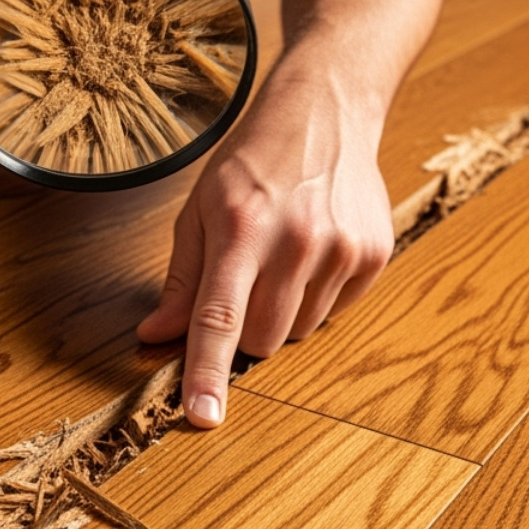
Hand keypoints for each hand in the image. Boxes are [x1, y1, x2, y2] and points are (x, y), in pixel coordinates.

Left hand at [136, 98, 393, 427]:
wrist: (325, 112)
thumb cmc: (252, 163)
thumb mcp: (199, 210)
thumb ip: (180, 279)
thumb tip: (155, 336)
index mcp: (241, 229)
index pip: (219, 317)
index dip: (208, 371)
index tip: (203, 415)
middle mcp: (296, 241)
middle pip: (261, 340)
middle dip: (242, 330)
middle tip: (243, 282)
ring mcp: (341, 249)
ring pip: (299, 332)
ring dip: (282, 313)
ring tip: (280, 257)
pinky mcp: (373, 255)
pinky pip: (335, 313)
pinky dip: (317, 297)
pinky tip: (313, 251)